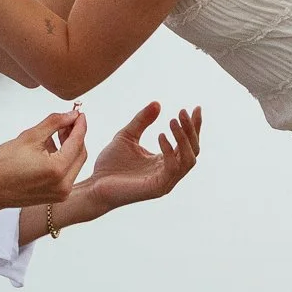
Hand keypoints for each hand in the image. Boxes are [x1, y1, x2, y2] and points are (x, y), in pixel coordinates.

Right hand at [0, 107, 88, 212]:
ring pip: (74, 164)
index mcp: (58, 170)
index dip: (79, 125)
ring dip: (69, 147)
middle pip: (80, 154)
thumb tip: (71, 115)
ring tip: (56, 132)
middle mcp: (64, 185)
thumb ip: (54, 123)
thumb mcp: (29, 137)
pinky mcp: (55, 196)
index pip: (77, 142)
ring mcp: (60, 193)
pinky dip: (63, 159)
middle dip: (76, 136)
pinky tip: (51, 148)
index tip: (80, 113)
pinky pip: (66, 174)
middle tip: (68, 120)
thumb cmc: (3, 164)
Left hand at [67, 103, 202, 216]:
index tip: (196, 108)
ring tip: (173, 121)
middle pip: (193, 150)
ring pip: (188, 159)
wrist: (95, 185)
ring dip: (183, 138)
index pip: (188, 143)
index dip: (194, 126)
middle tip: (182, 112)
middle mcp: (169, 172)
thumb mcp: (127, 135)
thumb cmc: (110, 164)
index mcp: (165, 161)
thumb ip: (142, 121)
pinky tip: (161, 135)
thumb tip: (158, 103)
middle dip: (190, 130)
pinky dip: (170, 151)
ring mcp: (165, 181)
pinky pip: (172, 168)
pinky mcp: (157, 188)